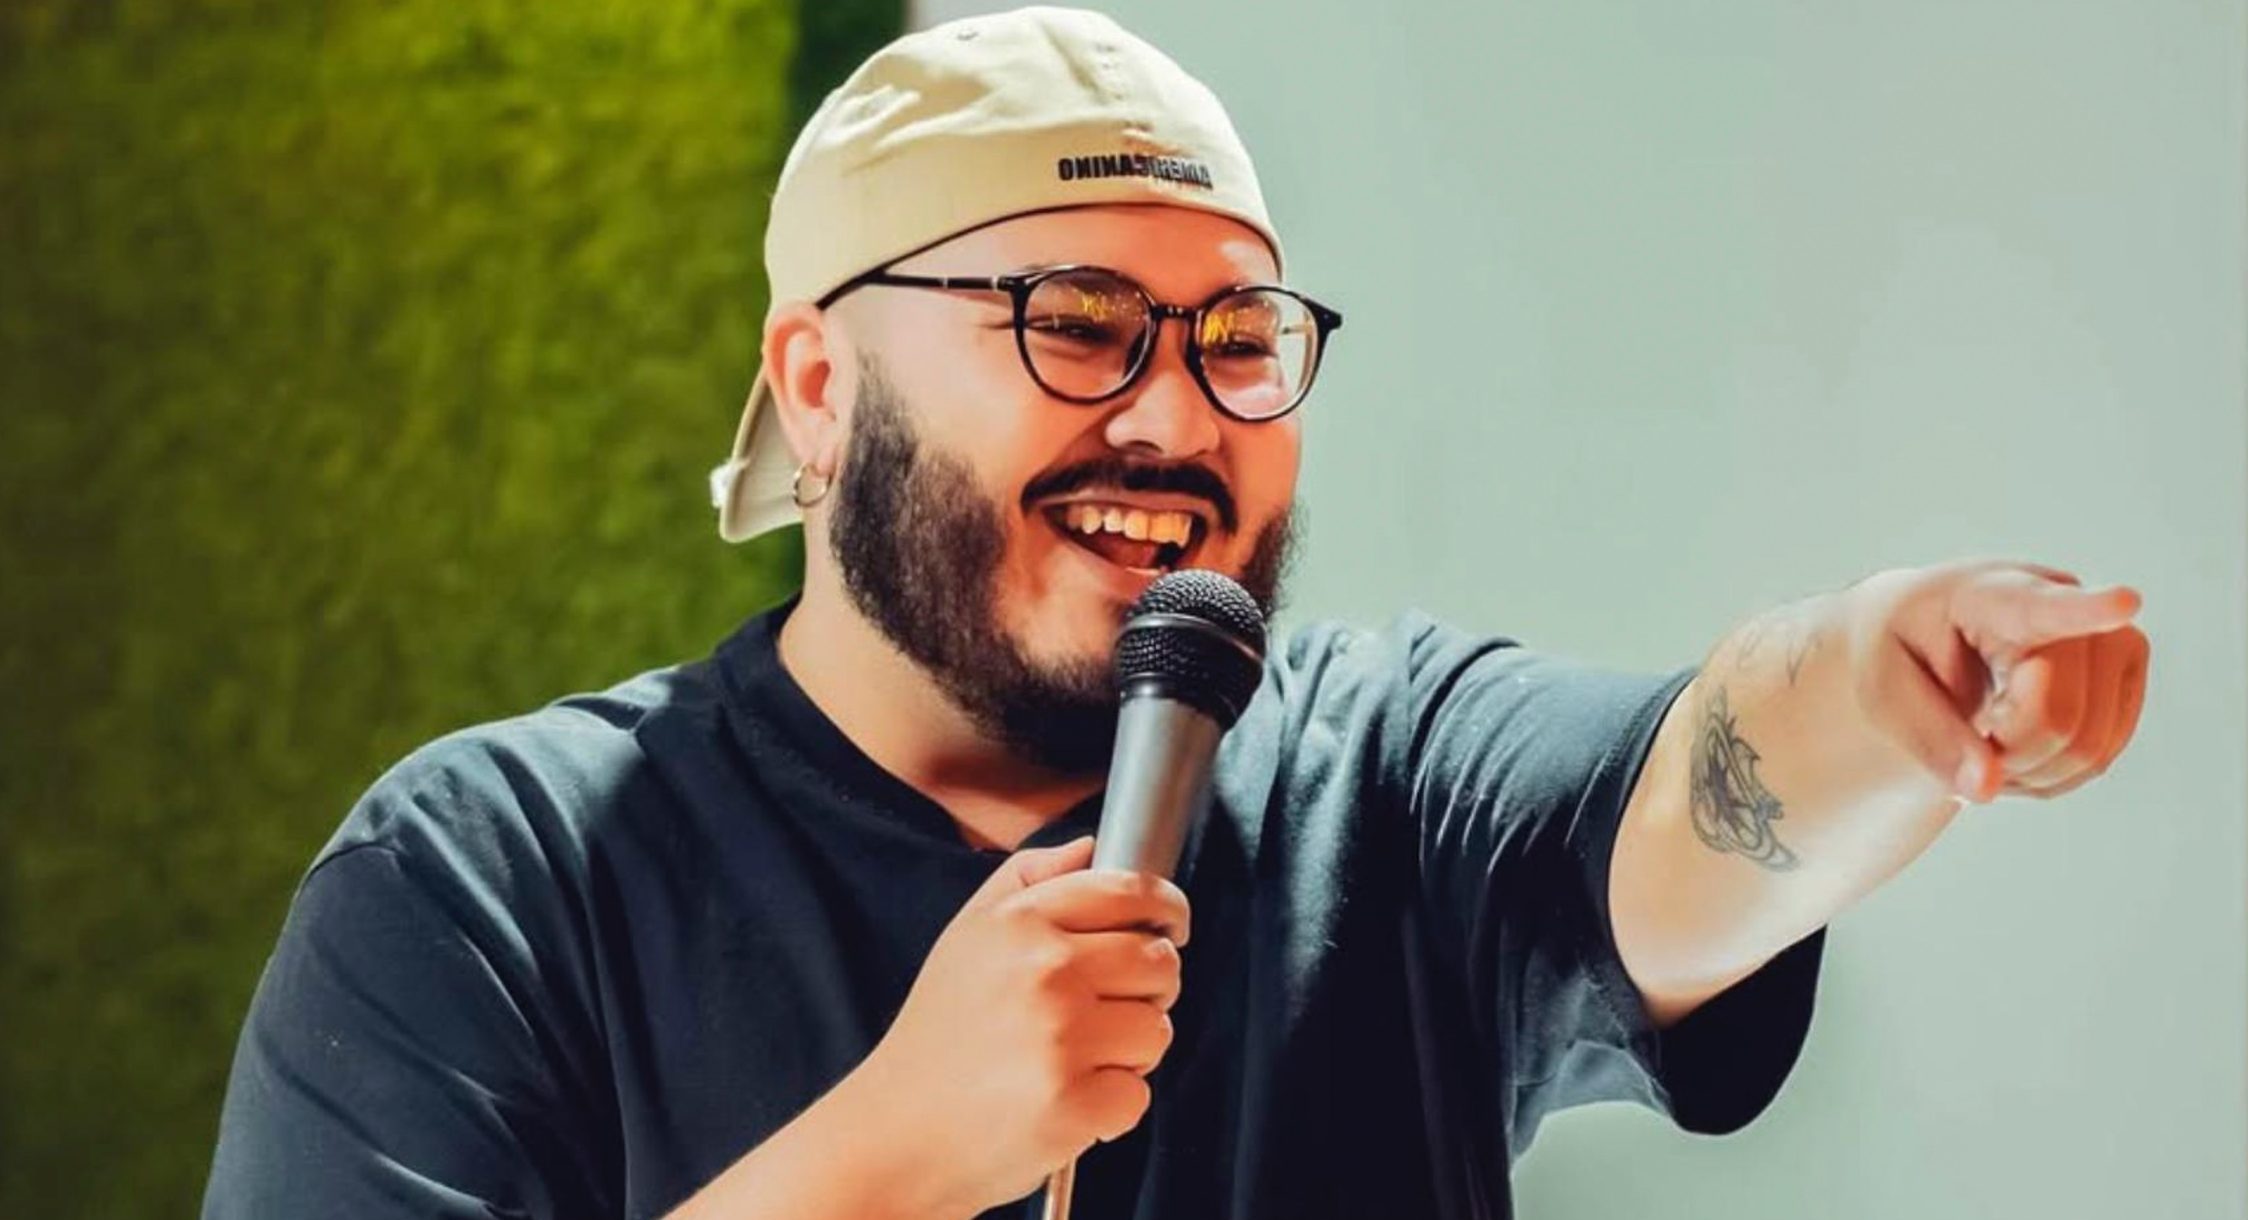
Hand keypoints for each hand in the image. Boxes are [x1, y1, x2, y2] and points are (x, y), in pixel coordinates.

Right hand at [853, 836, 1187, 1215]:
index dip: (1167, 907)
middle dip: (1148, 988)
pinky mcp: (1074, 1104)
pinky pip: (1138, 1095)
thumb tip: (1090, 850)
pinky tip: (1068, 1104)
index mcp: (1020, 922)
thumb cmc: (935, 1040)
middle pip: (1159, 961)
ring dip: (1130, 1052)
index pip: (1130, 891)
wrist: (894, 1137)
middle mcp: (1046, 971)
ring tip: (1077, 1061)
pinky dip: (1112, 1109)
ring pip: (1157, 1030)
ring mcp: (1062, 1038)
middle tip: (1106, 1011)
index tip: (1171, 925)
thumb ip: (1026, 879)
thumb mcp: (965, 937)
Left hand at [1847, 559, 2148, 803]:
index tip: (2123, 602)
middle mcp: (2064, 600)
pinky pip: (2099, 758)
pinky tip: (2014, 739)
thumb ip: (1929, 737)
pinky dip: (2049, 770)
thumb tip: (1985, 788)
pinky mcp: (2126, 671)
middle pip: (2059, 719)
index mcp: (1987, 594)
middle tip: (1965, 729)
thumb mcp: (1883, 690)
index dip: (2087, 610)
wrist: (1931, 628)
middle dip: (2007, 751)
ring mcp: (2107, 634)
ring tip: (1984, 731)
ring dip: (2027, 767)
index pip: (2040, 606)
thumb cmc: (1904, 652)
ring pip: (2089, 749)